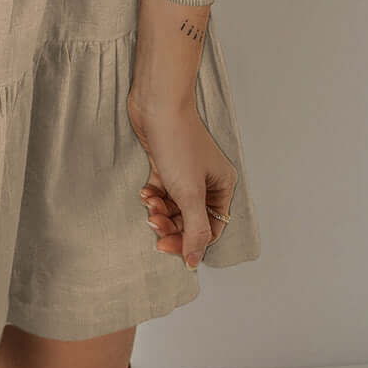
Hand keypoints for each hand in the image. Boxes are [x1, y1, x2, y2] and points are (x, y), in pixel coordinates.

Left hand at [126, 93, 235, 269]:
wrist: (158, 105)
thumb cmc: (178, 143)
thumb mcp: (190, 193)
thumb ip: (195, 231)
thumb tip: (194, 261)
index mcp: (222, 187)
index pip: (211, 228)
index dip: (190, 241)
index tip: (167, 246)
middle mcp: (207, 181)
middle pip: (191, 218)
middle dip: (172, 224)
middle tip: (154, 224)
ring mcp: (186, 172)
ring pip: (174, 206)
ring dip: (160, 211)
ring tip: (149, 204)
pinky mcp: (167, 164)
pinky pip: (162, 191)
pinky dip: (153, 196)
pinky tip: (145, 192)